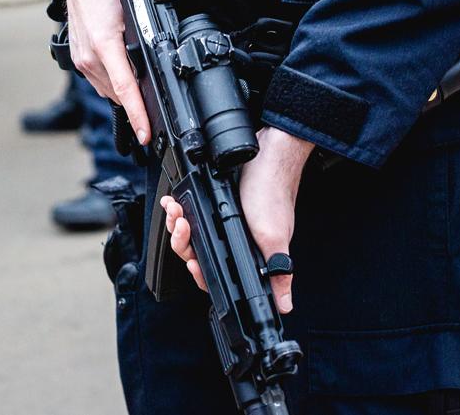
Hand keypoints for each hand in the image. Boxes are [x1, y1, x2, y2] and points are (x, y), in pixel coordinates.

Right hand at [65, 0, 149, 144]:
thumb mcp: (133, 9)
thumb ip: (142, 40)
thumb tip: (155, 67)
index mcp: (104, 45)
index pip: (125, 89)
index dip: (137, 115)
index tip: (145, 134)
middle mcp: (89, 57)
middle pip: (119, 94)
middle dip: (137, 103)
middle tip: (157, 111)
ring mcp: (81, 59)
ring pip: (109, 89)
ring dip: (125, 92)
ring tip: (141, 90)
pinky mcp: (78, 57)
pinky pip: (99, 80)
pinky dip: (114, 81)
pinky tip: (123, 73)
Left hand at [160, 127, 313, 313]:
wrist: (268, 153)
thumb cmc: (273, 193)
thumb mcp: (275, 237)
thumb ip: (278, 273)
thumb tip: (285, 306)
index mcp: (243, 254)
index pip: (216, 275)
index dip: (200, 274)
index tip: (192, 263)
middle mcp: (230, 239)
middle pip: (195, 254)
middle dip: (182, 242)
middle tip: (182, 226)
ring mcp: (219, 220)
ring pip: (188, 233)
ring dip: (176, 224)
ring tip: (176, 210)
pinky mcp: (211, 202)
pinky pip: (187, 212)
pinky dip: (177, 208)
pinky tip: (173, 202)